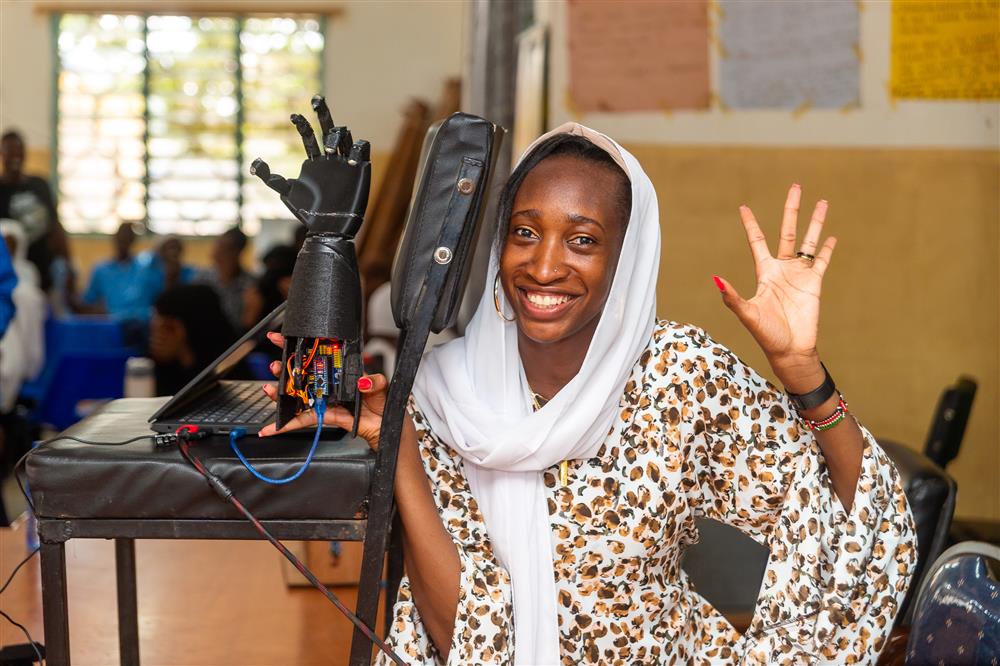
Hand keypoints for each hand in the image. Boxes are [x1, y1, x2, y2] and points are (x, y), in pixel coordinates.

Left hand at [250, 95, 370, 237]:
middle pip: (328, 127)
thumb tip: (254, 162)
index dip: (301, 123)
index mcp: (314, 161)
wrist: (329, 228)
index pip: (309, 135)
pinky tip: (349, 159)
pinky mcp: (362, 168)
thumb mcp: (287, 193)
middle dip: (322, 111)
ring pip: (345, 134)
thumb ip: (272, 177)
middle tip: (316, 98)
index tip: (292, 117)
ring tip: (328, 149)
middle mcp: (330, 158)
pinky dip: (356, 146)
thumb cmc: (309, 212)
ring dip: (335, 135)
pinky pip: (363, 147)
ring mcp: (346, 162)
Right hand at [257, 332, 400, 450]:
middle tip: (275, 366)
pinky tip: (271, 428)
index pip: (315, 352)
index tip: (280, 338)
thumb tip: (363, 383)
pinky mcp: (321, 415)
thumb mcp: (381, 386)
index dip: (297, 345)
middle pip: (300, 372)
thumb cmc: (381, 402)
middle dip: (283, 367)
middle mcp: (327, 382)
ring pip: (296, 394)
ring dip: (279, 392)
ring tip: (269, 389)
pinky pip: (301, 420)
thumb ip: (374, 382)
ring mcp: (322, 399)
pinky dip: (285, 425)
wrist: (383, 425)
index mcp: (338, 369)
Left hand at [714, 184, 835, 391]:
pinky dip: (828, 249)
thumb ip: (732, 296)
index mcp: (765, 272)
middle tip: (795, 186)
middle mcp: (782, 269)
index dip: (751, 224)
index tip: (744, 207)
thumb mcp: (747, 314)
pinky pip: (822, 262)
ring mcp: (799, 275)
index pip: (757, 240)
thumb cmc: (766, 334)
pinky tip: (832, 236)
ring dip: (816, 222)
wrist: (790, 350)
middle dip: (791, 209)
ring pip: (809, 241)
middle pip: (787, 231)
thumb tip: (716, 279)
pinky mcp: (815, 284)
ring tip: (823, 202)